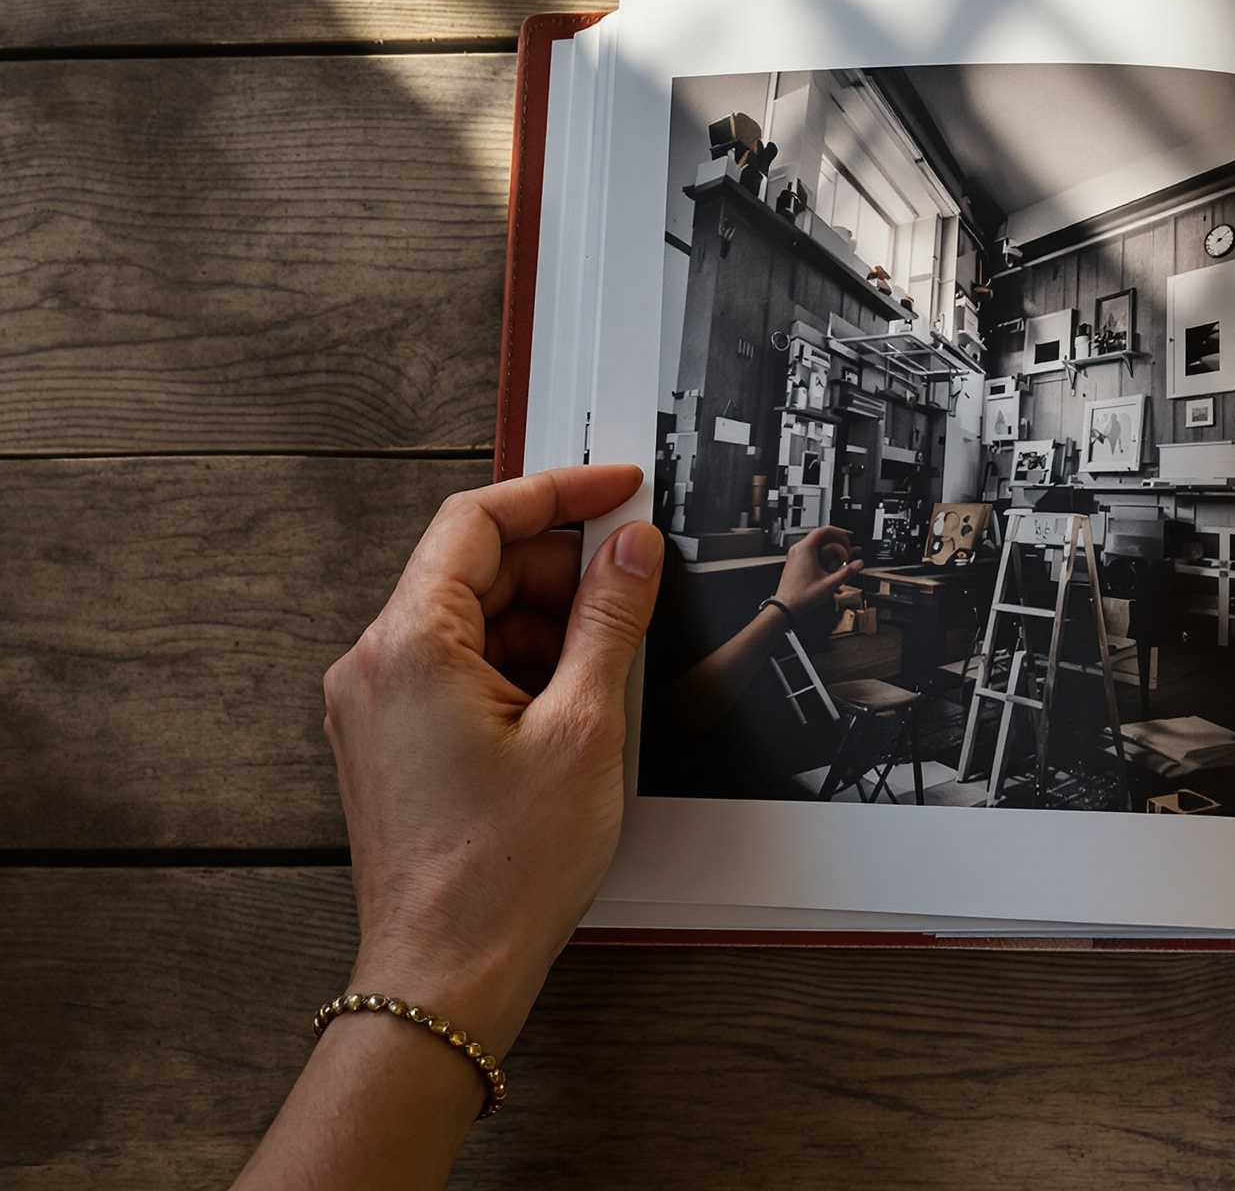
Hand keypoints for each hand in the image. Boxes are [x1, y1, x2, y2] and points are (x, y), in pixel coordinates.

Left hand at [320, 464, 662, 1061]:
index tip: (617, 487)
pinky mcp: (393, 743)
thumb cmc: (498, 873)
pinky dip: (524, 668)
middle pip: (477, 568)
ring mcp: (378, 707)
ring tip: (608, 673)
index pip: (479, 520)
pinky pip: (462, 669)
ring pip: (475, 621)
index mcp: (408, 646)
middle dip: (562, 569)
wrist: (447, 971)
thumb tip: (630, 550)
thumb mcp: (584, 726)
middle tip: (635, 585)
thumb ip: (610, 620)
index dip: (558, 491)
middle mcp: (375, 667)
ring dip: (548, 626)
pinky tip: (574, 710)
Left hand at [774, 523, 862, 614]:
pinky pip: (810, 550)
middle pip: (820, 536)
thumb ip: (847, 572)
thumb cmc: (802, 596)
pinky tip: (829, 563)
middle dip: (836, 541)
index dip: (840, 531)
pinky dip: (821, 553)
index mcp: (806, 549)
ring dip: (829, 548)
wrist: (785, 606)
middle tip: (848, 548)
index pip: (824, 530)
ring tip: (840, 558)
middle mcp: (798, 549)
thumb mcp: (830, 583)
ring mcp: (795, 555)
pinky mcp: (794, 561)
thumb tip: (858, 564)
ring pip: (815, 544)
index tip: (849, 536)